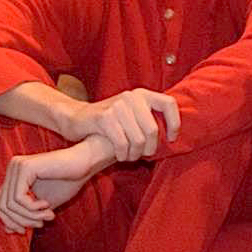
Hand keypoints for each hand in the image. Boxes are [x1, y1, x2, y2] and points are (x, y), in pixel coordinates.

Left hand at [0, 137, 112, 232]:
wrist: (84, 164)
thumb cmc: (67, 182)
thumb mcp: (42, 206)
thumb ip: (25, 215)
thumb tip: (6, 230)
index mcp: (14, 175)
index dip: (10, 221)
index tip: (27, 230)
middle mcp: (12, 167)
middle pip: (2, 206)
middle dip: (21, 221)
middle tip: (41, 224)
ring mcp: (17, 165)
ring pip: (10, 204)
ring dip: (30, 216)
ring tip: (48, 216)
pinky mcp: (25, 167)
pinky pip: (19, 198)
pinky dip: (33, 208)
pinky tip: (47, 205)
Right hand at [66, 88, 180, 160]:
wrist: (77, 118)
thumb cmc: (109, 122)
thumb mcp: (131, 115)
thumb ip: (148, 120)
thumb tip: (171, 138)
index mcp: (142, 94)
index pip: (169, 104)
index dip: (174, 123)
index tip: (171, 139)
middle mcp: (131, 96)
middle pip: (152, 129)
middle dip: (149, 148)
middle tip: (142, 155)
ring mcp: (117, 105)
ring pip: (138, 139)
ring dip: (134, 154)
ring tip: (129, 156)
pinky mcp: (104, 117)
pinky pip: (122, 143)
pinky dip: (122, 154)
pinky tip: (119, 155)